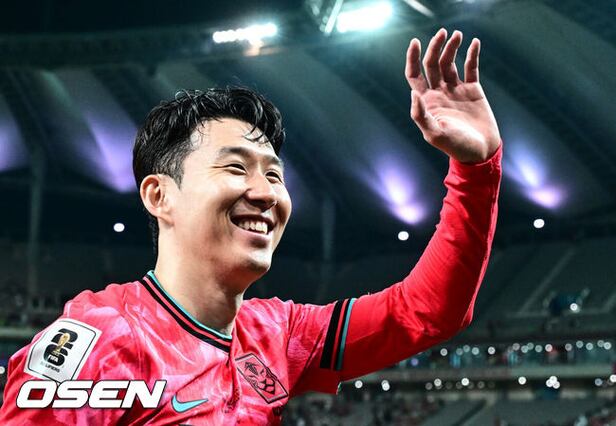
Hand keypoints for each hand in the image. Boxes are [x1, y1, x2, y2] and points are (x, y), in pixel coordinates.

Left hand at [405, 29, 500, 163]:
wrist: (481, 152)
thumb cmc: (456, 146)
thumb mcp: (435, 133)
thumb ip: (421, 115)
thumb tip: (413, 94)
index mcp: (426, 102)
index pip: (414, 74)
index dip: (412, 58)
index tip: (415, 42)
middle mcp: (438, 93)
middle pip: (432, 64)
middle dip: (435, 47)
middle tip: (442, 33)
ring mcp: (455, 90)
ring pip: (449, 63)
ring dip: (451, 48)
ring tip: (457, 35)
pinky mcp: (472, 91)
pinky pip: (471, 68)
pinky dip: (471, 55)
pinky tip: (474, 43)